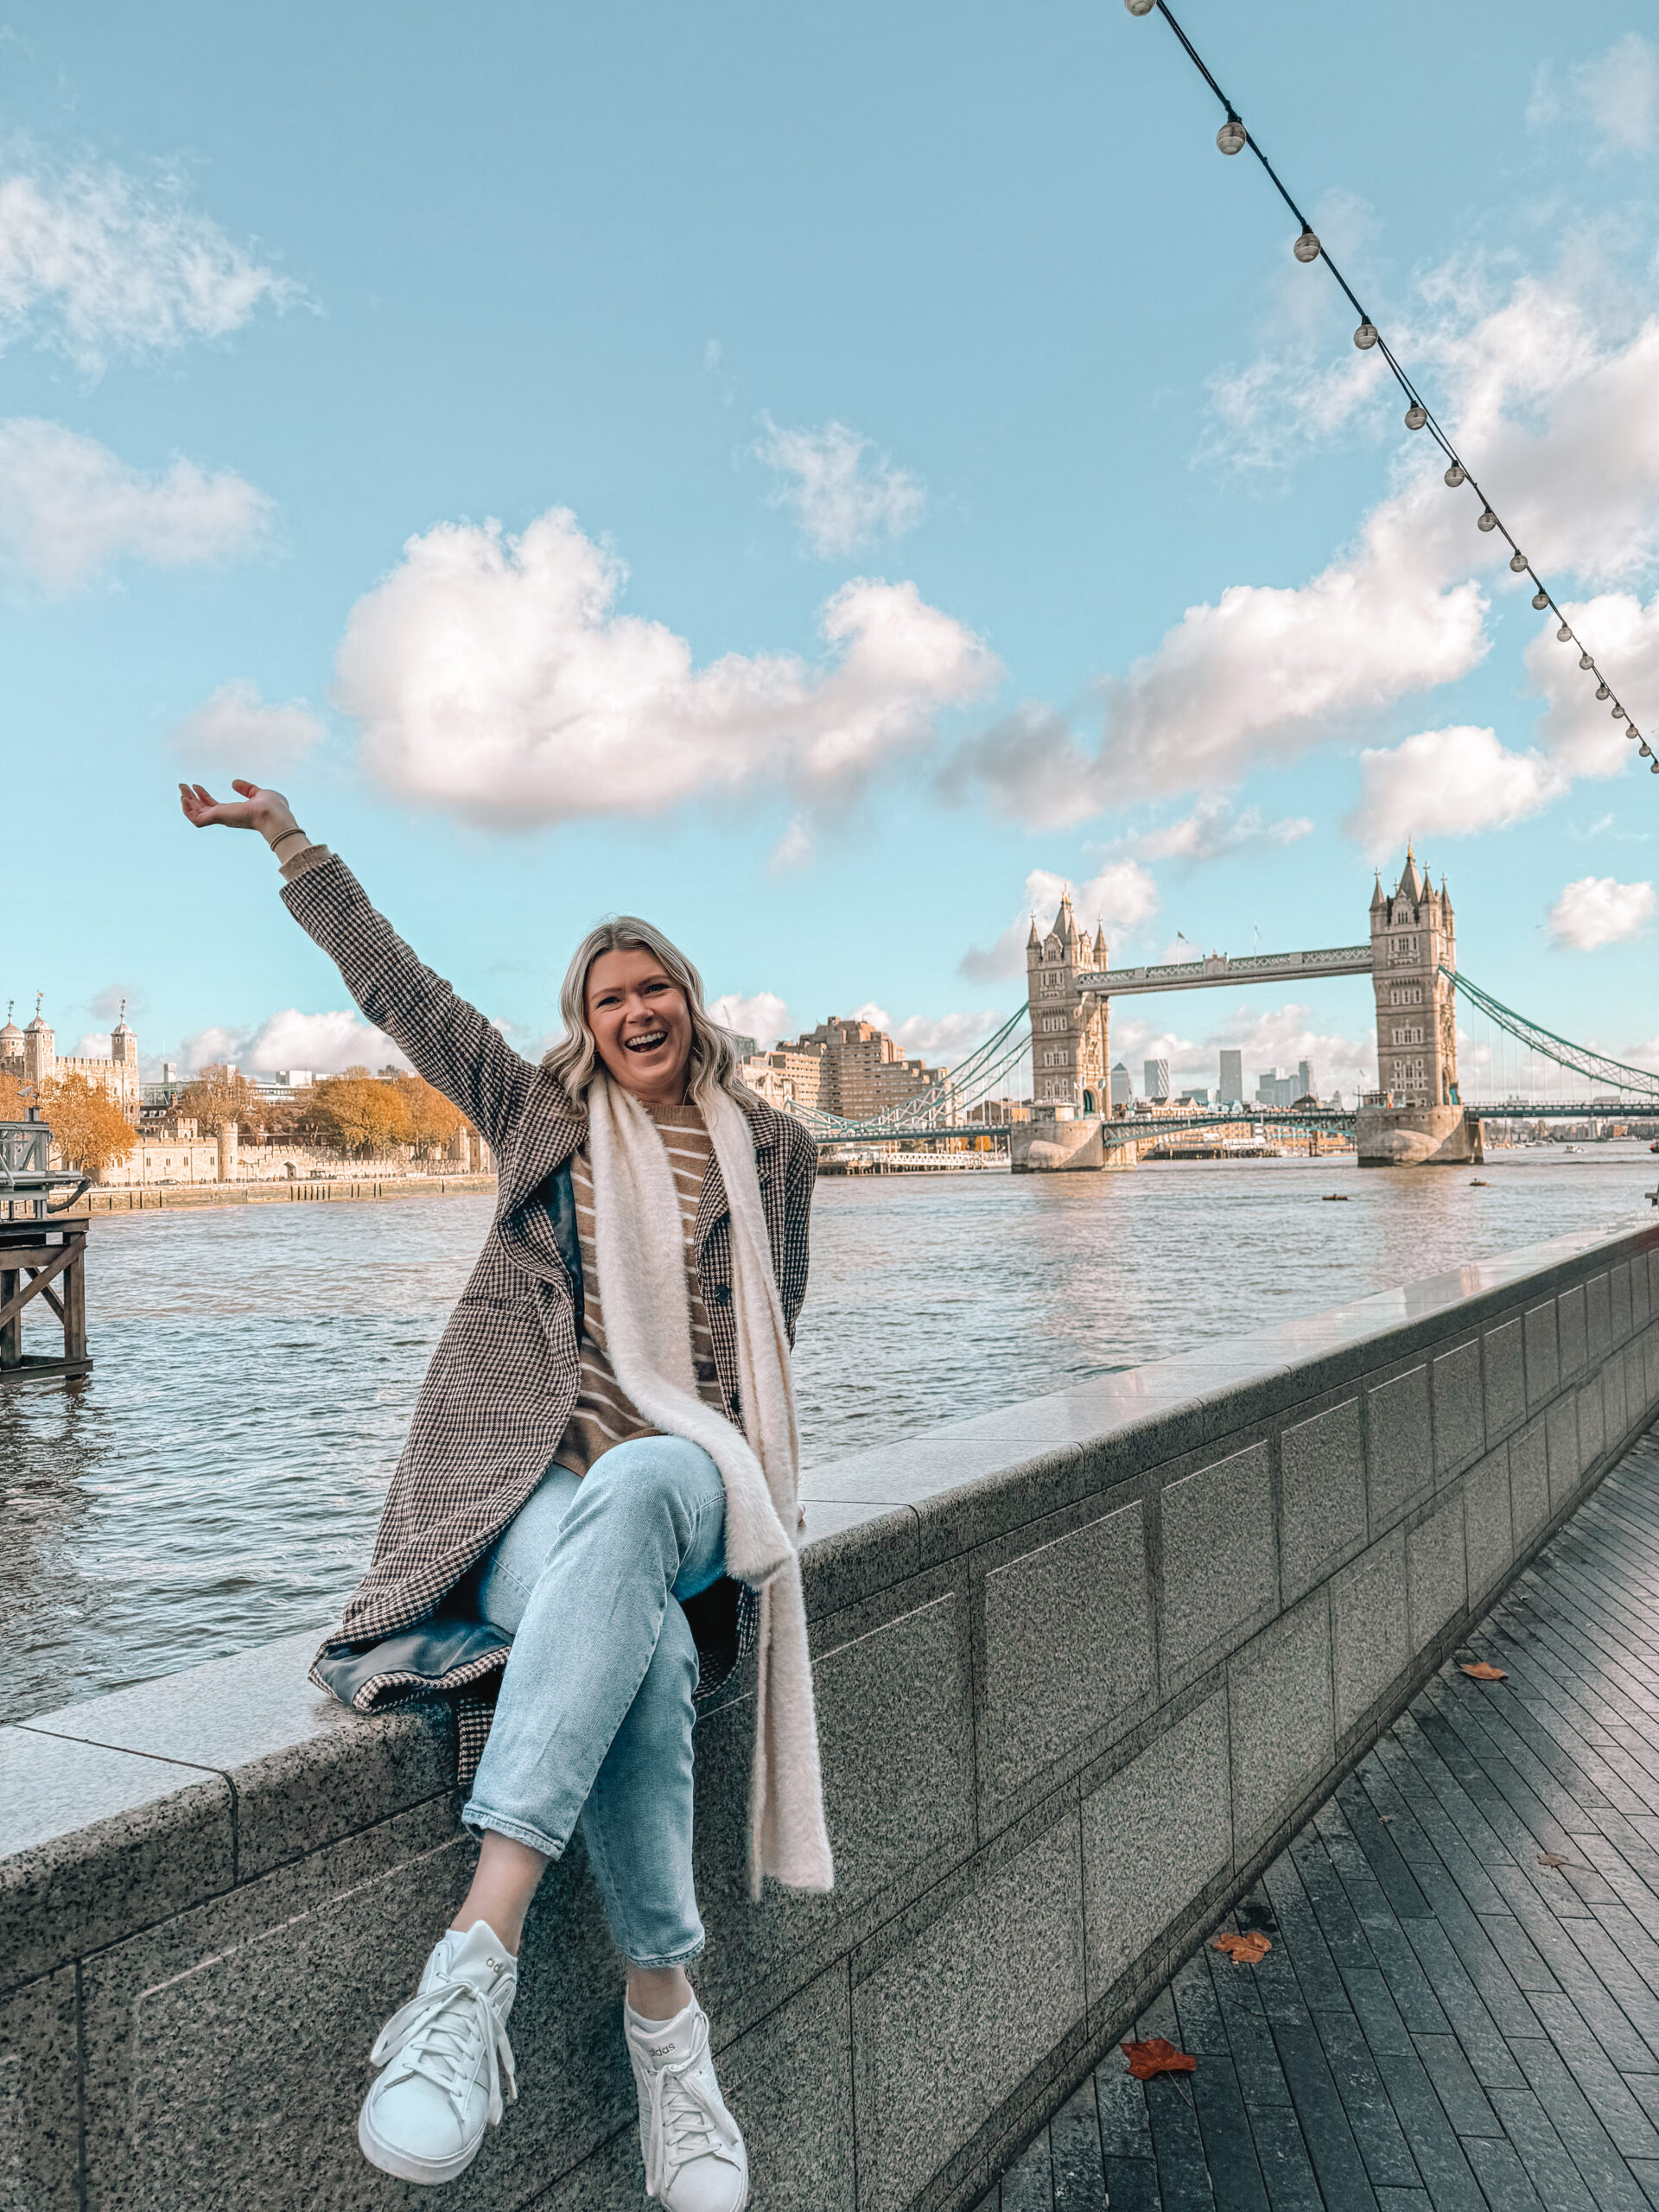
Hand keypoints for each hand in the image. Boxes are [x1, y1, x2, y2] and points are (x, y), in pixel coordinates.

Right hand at [178, 779, 298, 841]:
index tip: (196, 786)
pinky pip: (196, 819)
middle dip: (190, 798)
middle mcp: (226, 817)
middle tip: (182, 785)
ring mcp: (221, 818)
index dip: (203, 796)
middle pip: (202, 809)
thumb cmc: (273, 807)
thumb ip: (246, 789)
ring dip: (186, 802)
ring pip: (197, 814)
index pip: (213, 806)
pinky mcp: (218, 818)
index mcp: (234, 812)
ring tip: (181, 789)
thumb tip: (234, 783)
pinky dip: (188, 811)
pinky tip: (184, 799)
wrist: (275, 814)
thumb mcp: (258, 793)